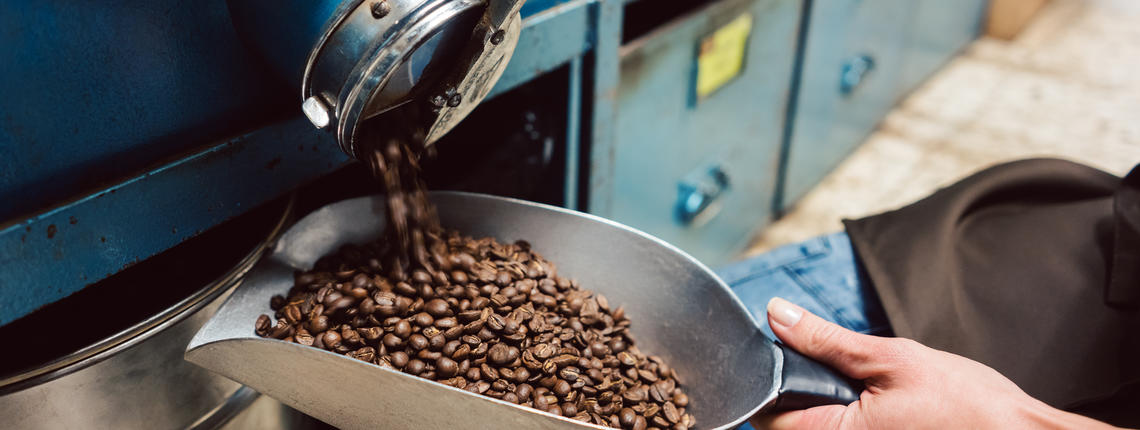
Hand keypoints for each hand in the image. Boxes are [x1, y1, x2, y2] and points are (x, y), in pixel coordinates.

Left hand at [754, 298, 1119, 429]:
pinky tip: (881, 404)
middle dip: (804, 388)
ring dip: (828, 401)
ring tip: (871, 389)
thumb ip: (826, 340)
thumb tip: (778, 314)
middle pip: (789, 421)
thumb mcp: (891, 358)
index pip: (767, 414)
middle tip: (847, 372)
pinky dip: (851, 413)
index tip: (788, 353)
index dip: (772, 379)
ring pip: (816, 424)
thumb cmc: (967, 405)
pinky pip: (844, 429)